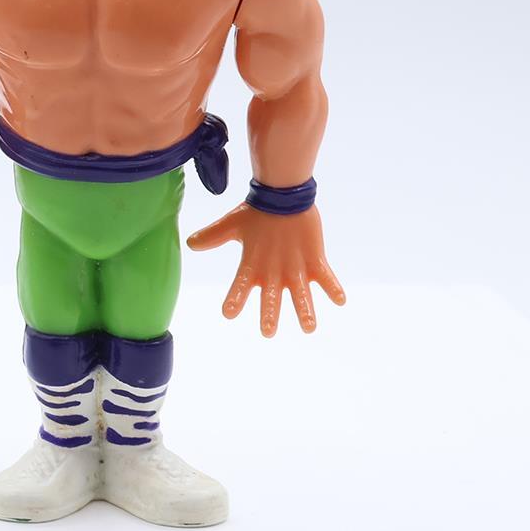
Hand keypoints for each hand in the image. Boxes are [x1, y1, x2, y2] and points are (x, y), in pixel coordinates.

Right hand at [186, 203, 345, 336]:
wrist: (284, 199)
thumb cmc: (257, 213)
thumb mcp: (234, 224)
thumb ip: (213, 235)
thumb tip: (190, 242)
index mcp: (253, 267)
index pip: (241, 286)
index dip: (235, 299)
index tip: (228, 313)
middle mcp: (274, 274)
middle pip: (271, 298)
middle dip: (270, 314)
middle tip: (268, 331)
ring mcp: (296, 270)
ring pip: (300, 295)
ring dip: (305, 310)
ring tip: (309, 326)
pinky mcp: (316, 263)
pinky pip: (326, 279)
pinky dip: (332, 288)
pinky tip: (339, 299)